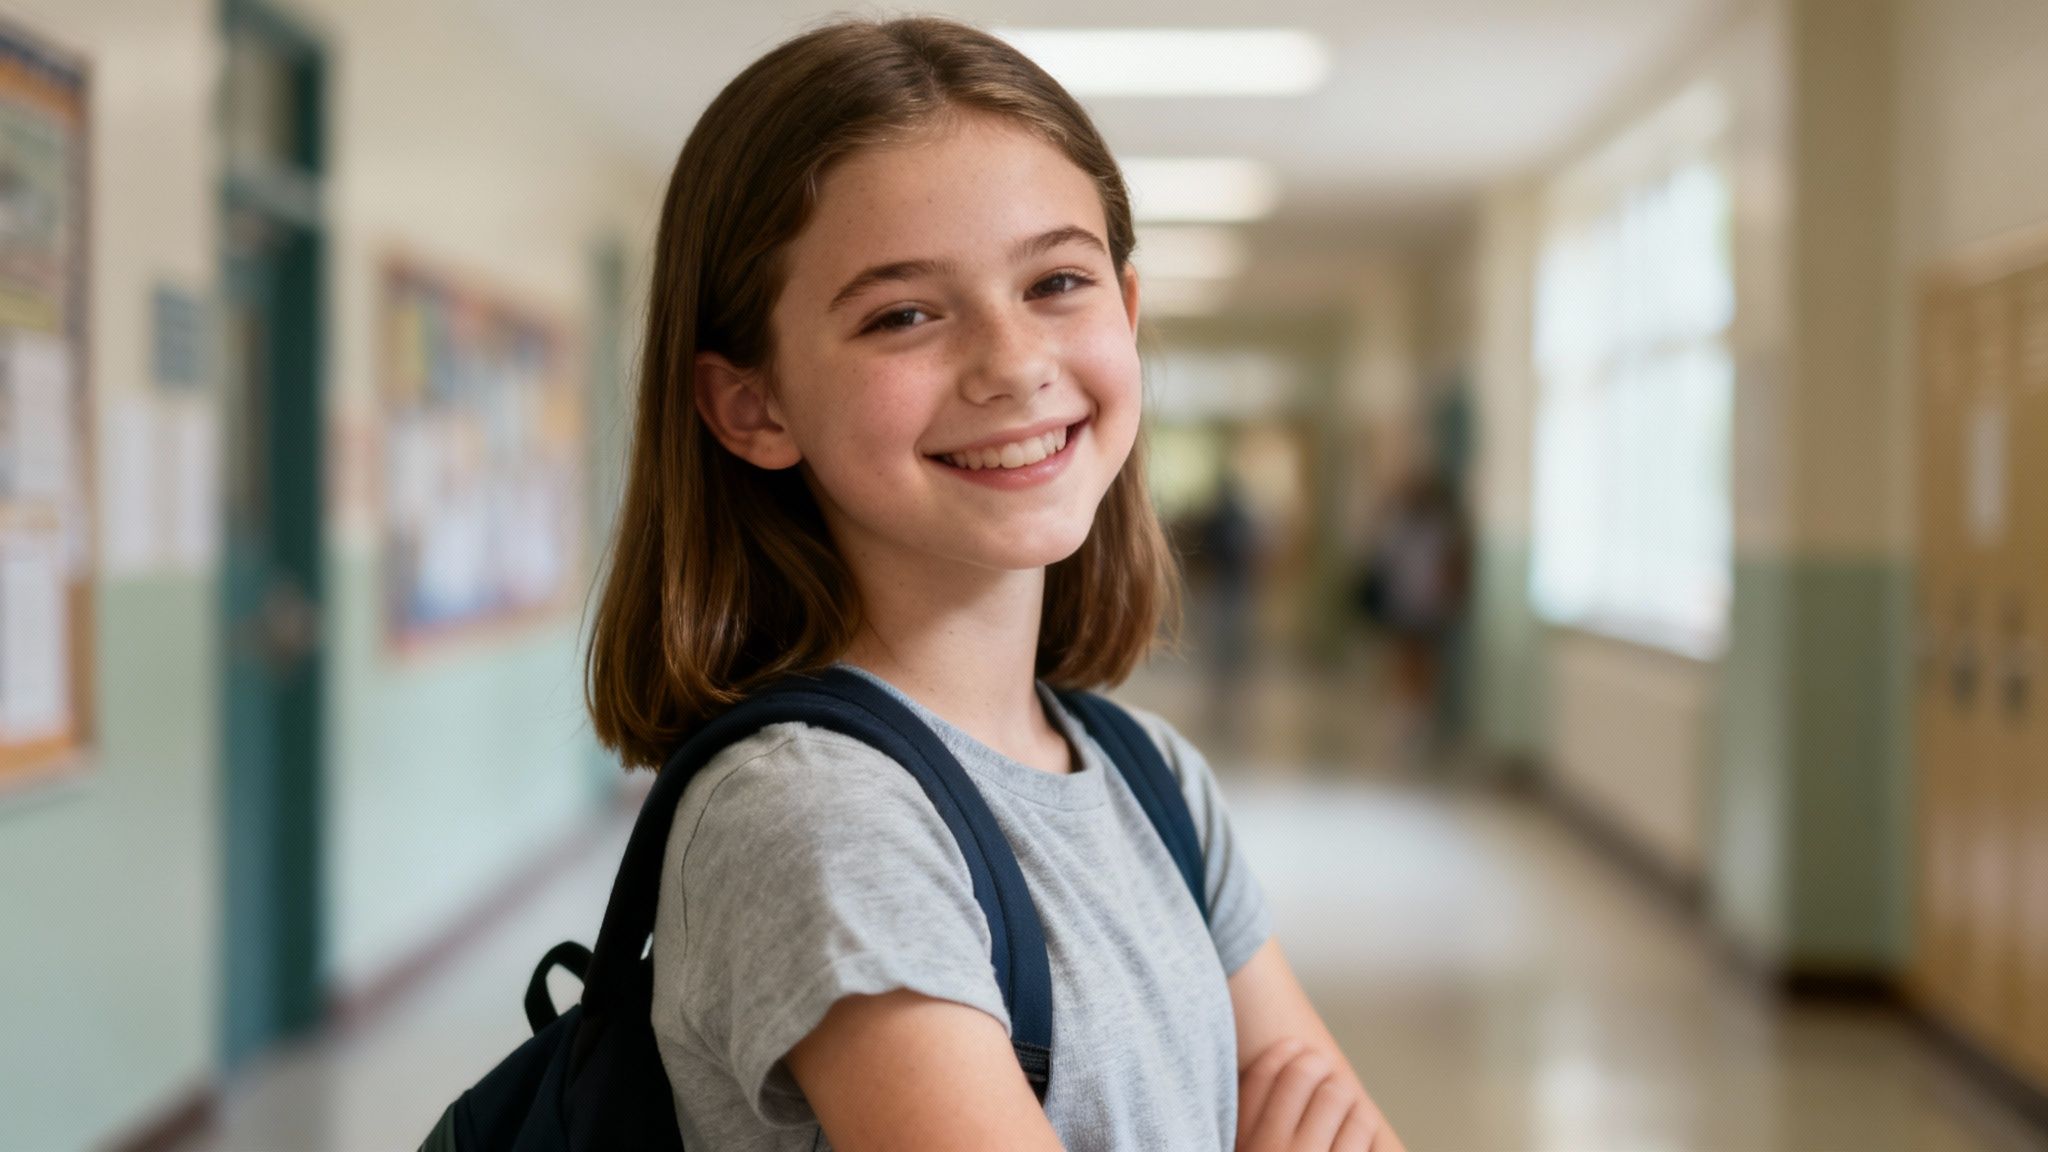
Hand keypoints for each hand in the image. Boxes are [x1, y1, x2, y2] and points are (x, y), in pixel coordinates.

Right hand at [1236, 1039, 1391, 1151]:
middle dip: (1318, 1063)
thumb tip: (1275, 1072)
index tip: (1294, 1044)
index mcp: (1244, 1145)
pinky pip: (1363, 1124)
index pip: (1258, 1079)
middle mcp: (1270, 1150)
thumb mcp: (1252, 1149)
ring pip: (1337, 1093)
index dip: (1279, 1052)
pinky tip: (1358, 1133)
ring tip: (1344, 1106)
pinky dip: (1363, 1123)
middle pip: (1300, 1075)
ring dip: (1346, 1095)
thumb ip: (1256, 1124)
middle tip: (1324, 1064)